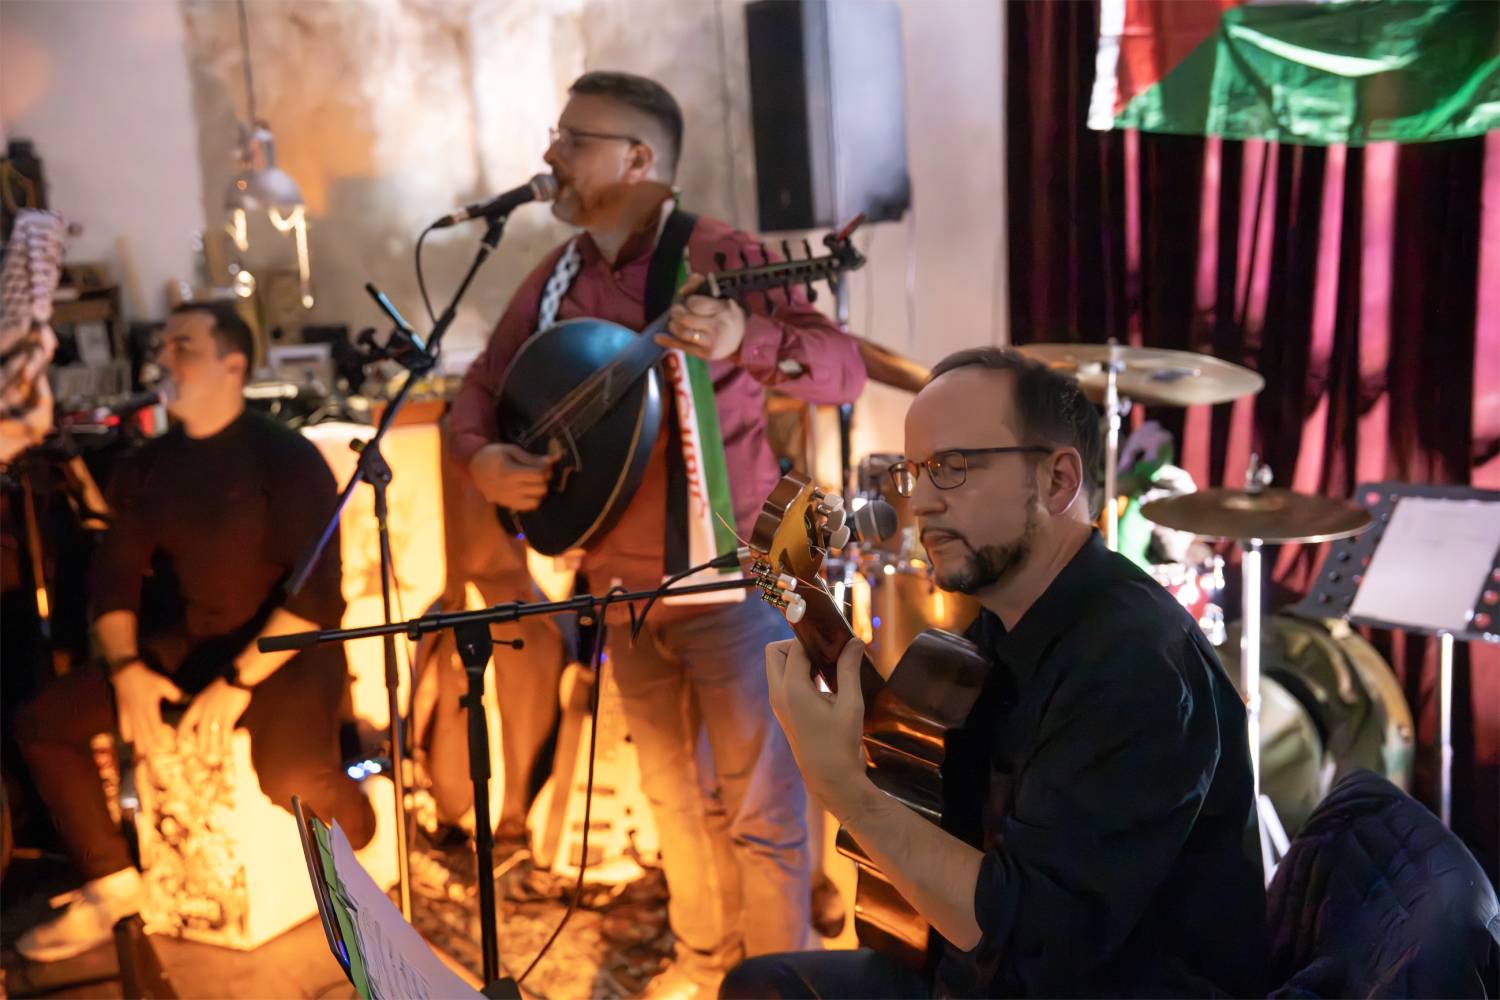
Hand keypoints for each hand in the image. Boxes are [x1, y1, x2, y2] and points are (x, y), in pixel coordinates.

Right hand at [111, 663, 183, 755]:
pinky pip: (123, 726)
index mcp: (149, 709)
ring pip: (134, 733)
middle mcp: (138, 715)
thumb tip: (180, 699)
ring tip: (143, 754)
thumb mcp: (162, 683)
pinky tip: (129, 740)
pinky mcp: (122, 712)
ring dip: (139, 743)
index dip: (161, 739)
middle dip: (151, 746)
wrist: (126, 673)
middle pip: (145, 734)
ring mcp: (129, 715)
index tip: (166, 747)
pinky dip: (126, 734)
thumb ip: (173, 693)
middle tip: (156, 757)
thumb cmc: (146, 678)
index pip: (155, 728)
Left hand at [177, 679, 251, 757]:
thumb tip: (200, 716)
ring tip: (213, 759)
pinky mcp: (229, 715)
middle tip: (200, 759)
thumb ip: (203, 705)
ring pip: (212, 735)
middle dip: (200, 747)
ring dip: (213, 748)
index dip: (181, 735)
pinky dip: (226, 742)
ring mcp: (216, 714)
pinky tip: (227, 750)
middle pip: (199, 733)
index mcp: (197, 705)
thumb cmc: (224, 683)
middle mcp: (204, 712)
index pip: (185, 723)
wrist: (237, 676)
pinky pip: (226, 732)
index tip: (178, 745)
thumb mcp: (207, 693)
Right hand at [469, 442, 555, 510]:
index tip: (544, 463)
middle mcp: (510, 488)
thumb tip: (551, 461)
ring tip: (534, 481)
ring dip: (539, 490)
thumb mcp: (510, 450)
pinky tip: (529, 490)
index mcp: (510, 472)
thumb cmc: (493, 456)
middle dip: (544, 479)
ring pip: (537, 500)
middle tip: (540, 472)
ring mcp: (509, 499)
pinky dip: (533, 499)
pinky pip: (529, 507)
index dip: (546, 469)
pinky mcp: (509, 505)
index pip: (538, 475)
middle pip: (540, 488)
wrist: (475, 469)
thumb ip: (531, 457)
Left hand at [658, 274, 745, 360]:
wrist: (744, 340)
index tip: (689, 301)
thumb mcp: (722, 297)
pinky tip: (657, 337)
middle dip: (677, 313)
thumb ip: (702, 285)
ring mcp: (711, 342)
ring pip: (684, 333)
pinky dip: (668, 341)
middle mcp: (717, 327)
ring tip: (673, 322)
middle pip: (687, 319)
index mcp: (722, 310)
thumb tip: (687, 281)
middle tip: (676, 311)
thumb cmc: (729, 315)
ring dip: (674, 326)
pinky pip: (683, 347)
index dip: (688, 300)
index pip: (695, 304)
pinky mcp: (706, 354)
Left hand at [765, 636, 870, 822]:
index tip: (835, 636)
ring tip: (829, 666)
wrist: (830, 779)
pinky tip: (826, 682)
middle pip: (775, 652)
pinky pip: (785, 681)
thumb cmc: (841, 743)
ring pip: (778, 666)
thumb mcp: (850, 704)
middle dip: (797, 644)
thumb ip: (850, 669)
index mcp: (792, 689)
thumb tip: (855, 642)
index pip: (796, 647)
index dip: (815, 637)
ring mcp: (779, 703)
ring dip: (799, 660)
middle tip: (826, 652)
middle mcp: (779, 693)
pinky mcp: (784, 711)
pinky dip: (800, 674)